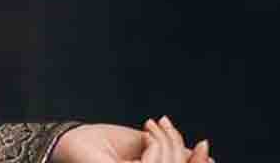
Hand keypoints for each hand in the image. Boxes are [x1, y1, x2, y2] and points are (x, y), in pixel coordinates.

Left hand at [51, 116, 212, 162]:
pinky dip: (156, 143)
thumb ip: (173, 153)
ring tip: (150, 126)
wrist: (72, 140)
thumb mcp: (146, 147)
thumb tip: (208, 157)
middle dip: (179, 145)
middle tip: (163, 123)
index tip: (205, 144)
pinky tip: (145, 131)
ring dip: (166, 140)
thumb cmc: (101, 145)